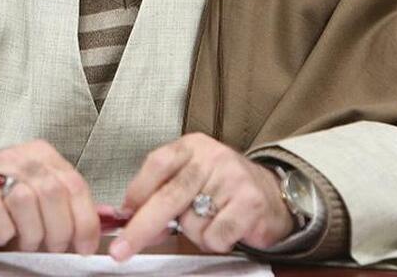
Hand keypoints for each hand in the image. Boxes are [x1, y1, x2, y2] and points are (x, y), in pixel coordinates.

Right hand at [0, 139, 99, 254]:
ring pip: (25, 202)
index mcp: (44, 156)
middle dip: (58, 231)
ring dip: (31, 233)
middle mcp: (22, 159)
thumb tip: (110, 219)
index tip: (85, 246)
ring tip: (27, 241)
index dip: (85, 222)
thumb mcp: (43, 189)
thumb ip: (72, 203)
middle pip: (52, 194)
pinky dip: (4, 231)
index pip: (75, 186)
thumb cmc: (9, 192)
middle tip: (53, 247)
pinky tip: (4, 234)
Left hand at [110, 133, 294, 260]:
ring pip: (191, 223)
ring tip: (212, 219)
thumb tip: (132, 218)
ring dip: (196, 233)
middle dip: (141, 227)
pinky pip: (214, 236)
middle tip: (122, 250)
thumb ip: (164, 192)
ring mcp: (233, 178)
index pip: (157, 164)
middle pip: (168, 196)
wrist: (273, 193)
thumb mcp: (193, 177)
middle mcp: (212, 157)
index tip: (124, 215)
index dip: (137, 192)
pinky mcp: (250, 203)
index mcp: (192, 146)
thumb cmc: (225, 187)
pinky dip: (216, 241)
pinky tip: (227, 228)